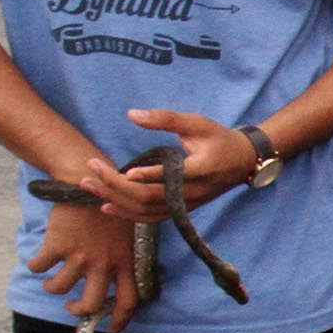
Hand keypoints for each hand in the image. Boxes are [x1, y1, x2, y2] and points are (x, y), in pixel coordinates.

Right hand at [26, 197, 143, 328]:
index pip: (128, 300)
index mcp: (124, 261)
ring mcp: (80, 256)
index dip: (120, 320)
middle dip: (78, 310)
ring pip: (59, 288)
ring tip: (50, 281)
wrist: (86, 182)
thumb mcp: (127, 233)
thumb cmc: (108, 206)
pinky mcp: (58, 245)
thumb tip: (112, 276)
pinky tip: (37, 261)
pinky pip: (39, 267)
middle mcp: (103, 263)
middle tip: (72, 305)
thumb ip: (121, 256)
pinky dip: (34, 266)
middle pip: (91, 304)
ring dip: (51, 287)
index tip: (111, 329)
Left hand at [83, 108, 250, 218]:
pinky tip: (107, 207)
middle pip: (150, 198)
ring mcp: (186, 205)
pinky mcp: (180, 210)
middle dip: (116, 187)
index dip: (148, 176)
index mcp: (201, 169)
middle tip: (90, 172)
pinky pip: (150, 217)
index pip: (172, 178)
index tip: (123, 171)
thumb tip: (131, 114)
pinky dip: (127, 214)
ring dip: (116, 201)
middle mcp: (193, 192)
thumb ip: (165, 118)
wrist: (242, 161)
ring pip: (147, 211)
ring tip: (90, 186)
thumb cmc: (218, 138)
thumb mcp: (196, 122)